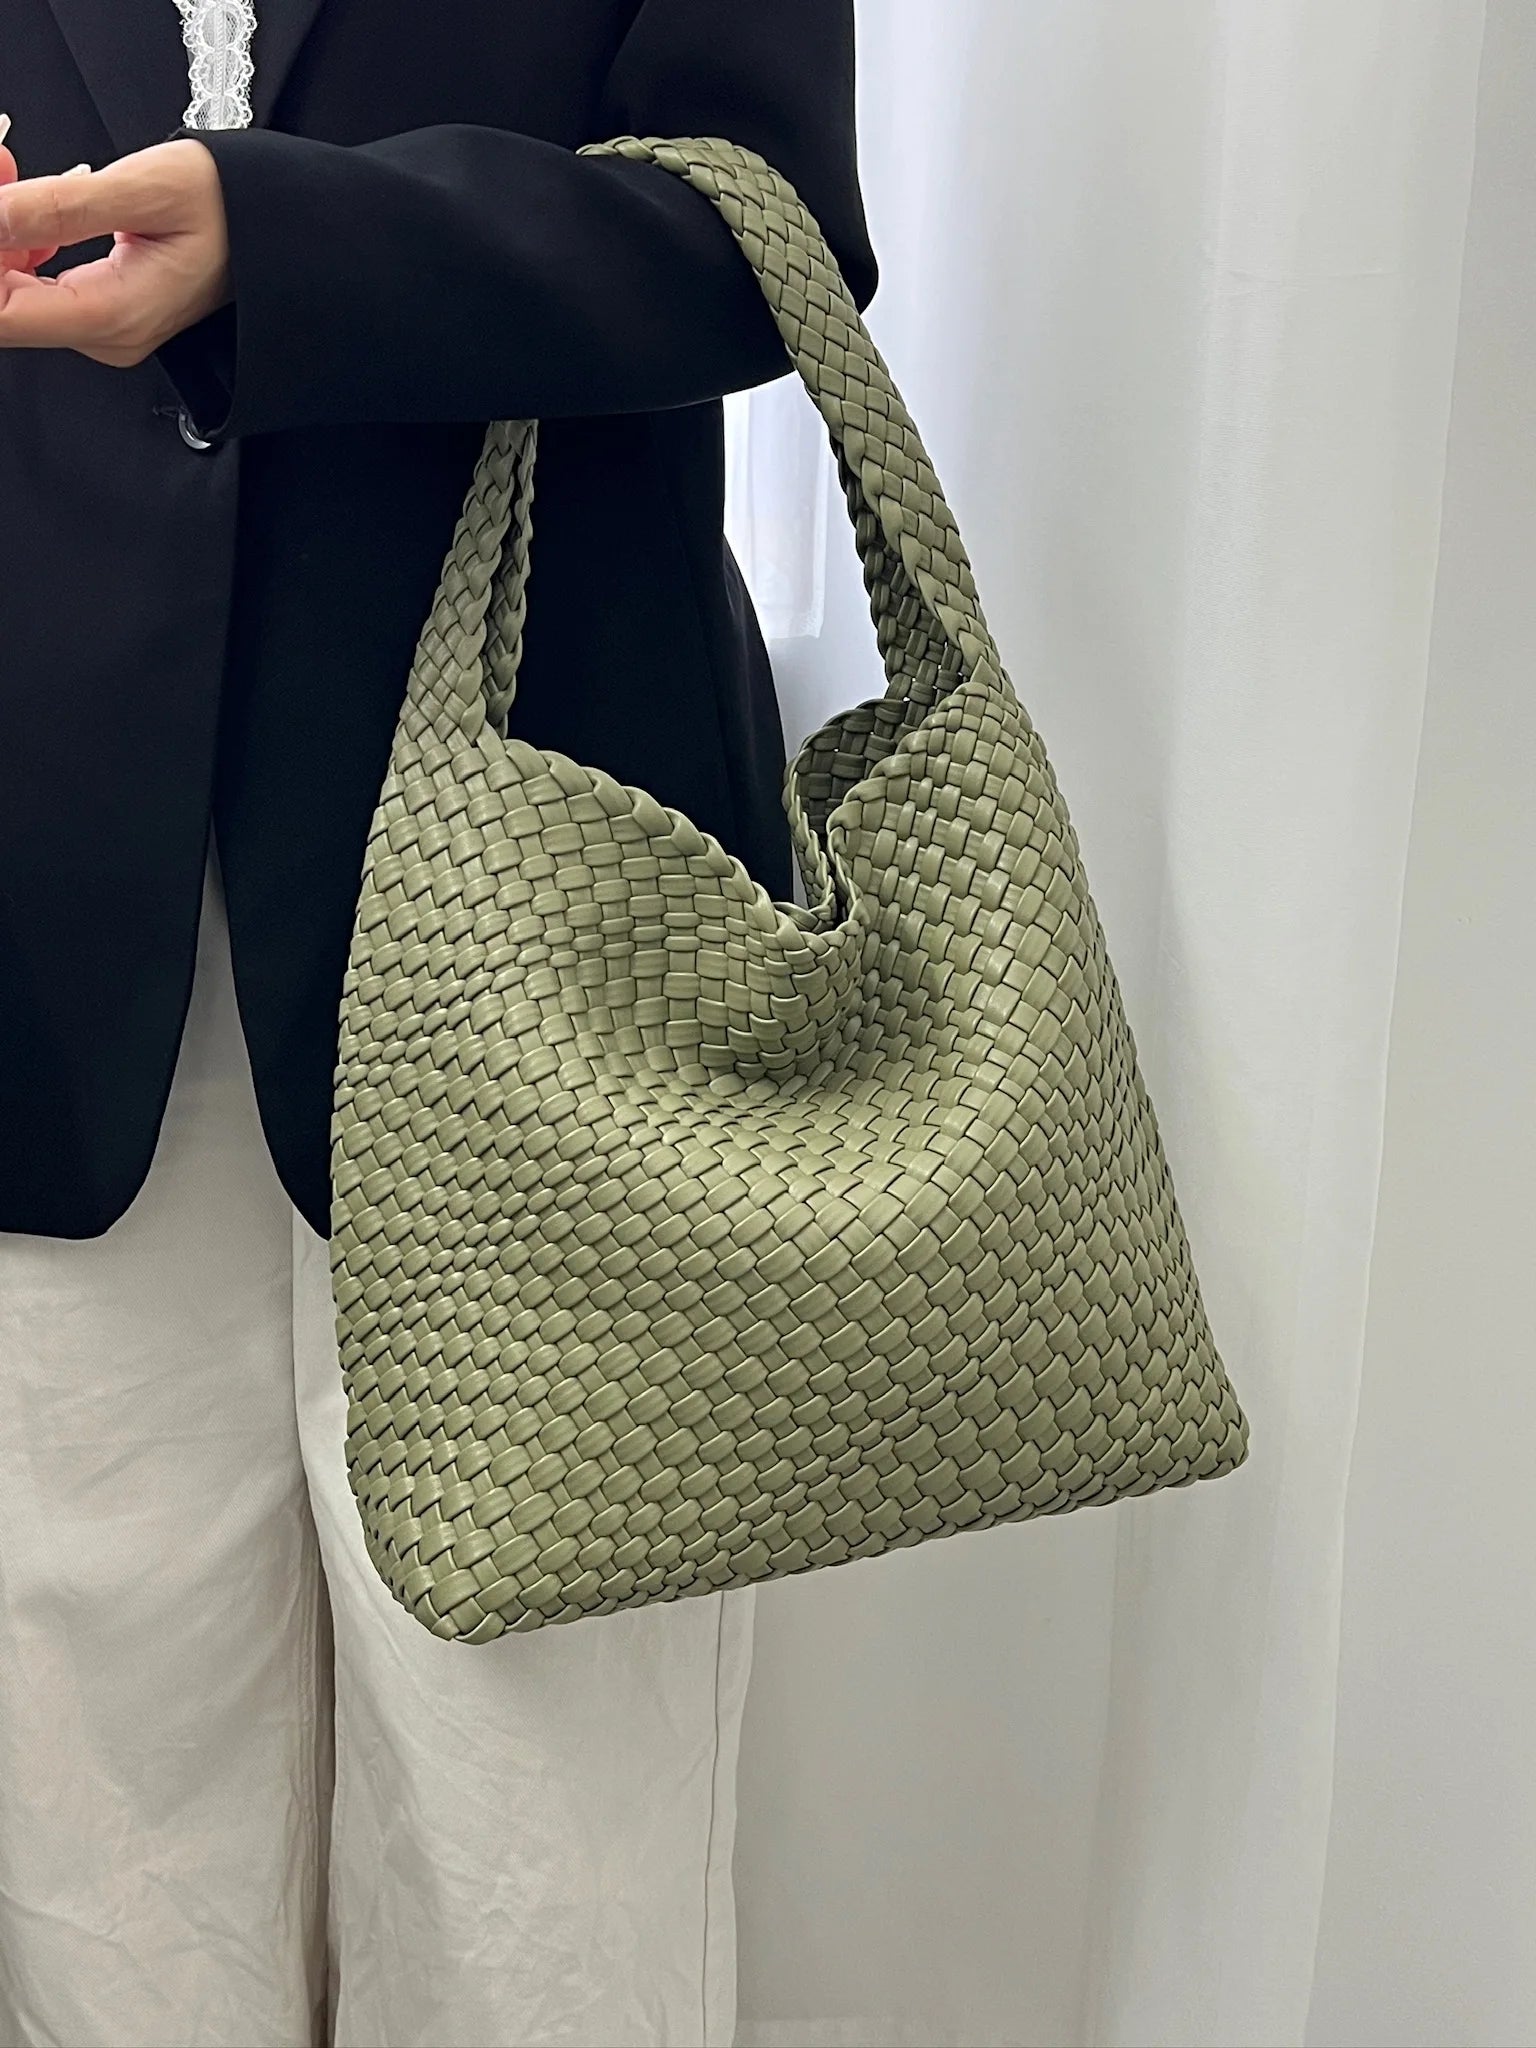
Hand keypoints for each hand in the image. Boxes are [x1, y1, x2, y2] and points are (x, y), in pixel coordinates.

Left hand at [0, 140, 230, 365]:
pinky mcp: (101, 309)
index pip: (2, 313)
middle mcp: (105, 334)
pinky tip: (27, 200)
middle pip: (3, 304)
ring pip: (12, 292)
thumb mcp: (144, 188)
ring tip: (11, 171)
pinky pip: (34, 285)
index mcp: (114, 315)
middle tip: (2, 166)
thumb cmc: (232, 208)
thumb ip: (59, 206)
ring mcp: (102, 327)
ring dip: (1, 231)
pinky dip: (18, 239)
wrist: (278, 226)